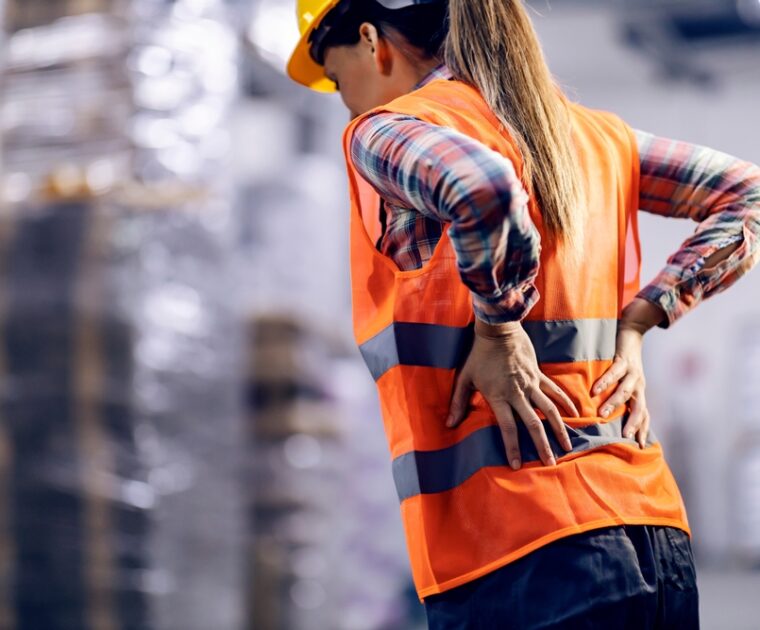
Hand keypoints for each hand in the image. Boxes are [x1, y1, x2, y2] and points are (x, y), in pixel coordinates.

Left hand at [447, 320, 579, 469]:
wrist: (498, 330)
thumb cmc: (479, 355)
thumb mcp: (464, 379)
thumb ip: (457, 403)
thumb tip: (449, 424)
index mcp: (499, 397)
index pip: (508, 428)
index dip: (512, 447)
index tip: (517, 465)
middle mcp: (518, 393)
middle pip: (533, 424)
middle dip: (542, 445)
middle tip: (550, 463)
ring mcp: (531, 384)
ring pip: (550, 410)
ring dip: (559, 429)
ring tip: (567, 446)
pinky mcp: (539, 375)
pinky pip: (555, 391)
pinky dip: (566, 403)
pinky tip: (575, 415)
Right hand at [591, 298, 663, 448]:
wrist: (631, 333)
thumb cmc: (624, 361)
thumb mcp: (625, 381)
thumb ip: (620, 396)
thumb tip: (607, 416)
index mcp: (639, 392)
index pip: (645, 414)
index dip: (643, 429)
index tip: (640, 446)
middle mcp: (639, 384)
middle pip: (639, 407)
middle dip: (632, 422)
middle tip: (624, 437)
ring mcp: (633, 372)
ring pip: (625, 392)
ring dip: (613, 404)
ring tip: (601, 415)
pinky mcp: (624, 360)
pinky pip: (614, 373)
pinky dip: (604, 382)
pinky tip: (595, 390)